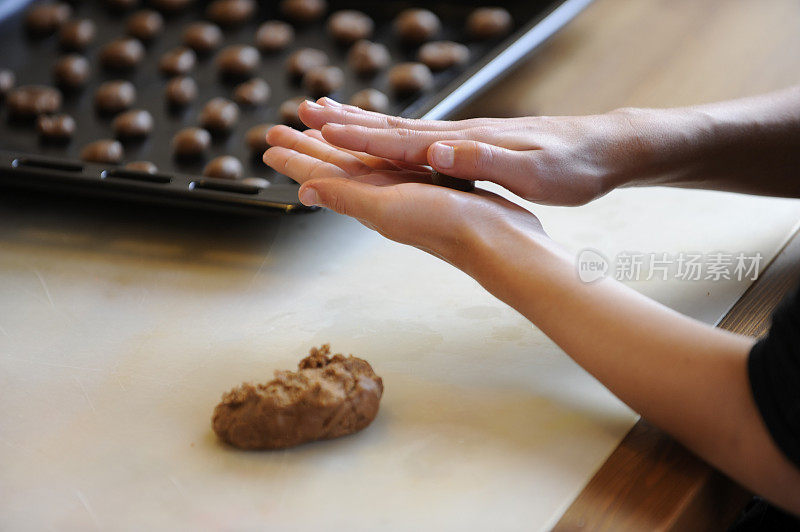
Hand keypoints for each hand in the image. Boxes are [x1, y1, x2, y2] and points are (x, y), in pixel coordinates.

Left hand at [262, 125, 548, 269]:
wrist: (498, 240)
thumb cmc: (447, 226)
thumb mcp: (388, 208)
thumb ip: (347, 198)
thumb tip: (304, 191)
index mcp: (369, 200)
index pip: (321, 175)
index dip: (294, 158)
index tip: (269, 143)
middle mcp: (383, 196)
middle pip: (334, 166)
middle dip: (306, 148)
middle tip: (278, 131)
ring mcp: (406, 191)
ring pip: (360, 163)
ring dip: (334, 147)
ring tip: (314, 132)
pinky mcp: (430, 185)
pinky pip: (391, 162)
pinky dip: (374, 151)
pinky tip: (372, 148)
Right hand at [296, 97, 653, 205]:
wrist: (606, 147)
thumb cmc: (574, 165)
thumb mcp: (534, 171)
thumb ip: (484, 160)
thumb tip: (436, 152)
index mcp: (466, 143)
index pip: (401, 140)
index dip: (357, 136)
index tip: (317, 129)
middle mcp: (460, 134)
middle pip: (393, 128)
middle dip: (346, 123)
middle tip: (305, 112)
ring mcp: (468, 135)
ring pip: (405, 130)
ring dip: (365, 125)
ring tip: (332, 118)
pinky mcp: (477, 142)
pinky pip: (424, 138)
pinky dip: (395, 136)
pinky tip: (389, 138)